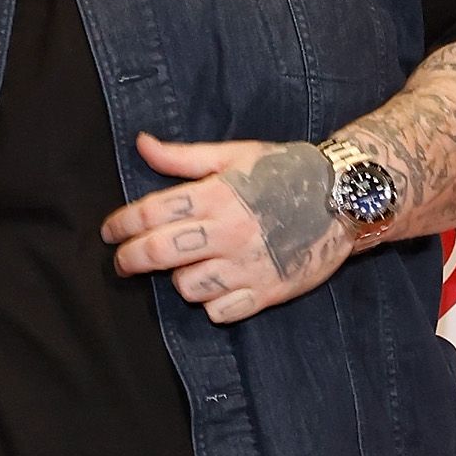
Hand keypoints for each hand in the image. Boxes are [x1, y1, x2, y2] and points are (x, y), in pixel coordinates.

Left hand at [101, 133, 345, 324]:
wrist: (346, 197)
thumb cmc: (288, 171)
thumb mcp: (236, 154)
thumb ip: (184, 157)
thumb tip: (141, 143)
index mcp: (217, 193)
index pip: (151, 212)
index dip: (121, 224)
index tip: (110, 232)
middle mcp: (228, 230)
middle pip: (158, 252)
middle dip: (130, 259)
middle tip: (123, 262)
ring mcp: (247, 265)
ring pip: (186, 287)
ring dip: (178, 280)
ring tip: (186, 269)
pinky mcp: (266, 292)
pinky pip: (219, 311)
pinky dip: (212, 303)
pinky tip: (218, 287)